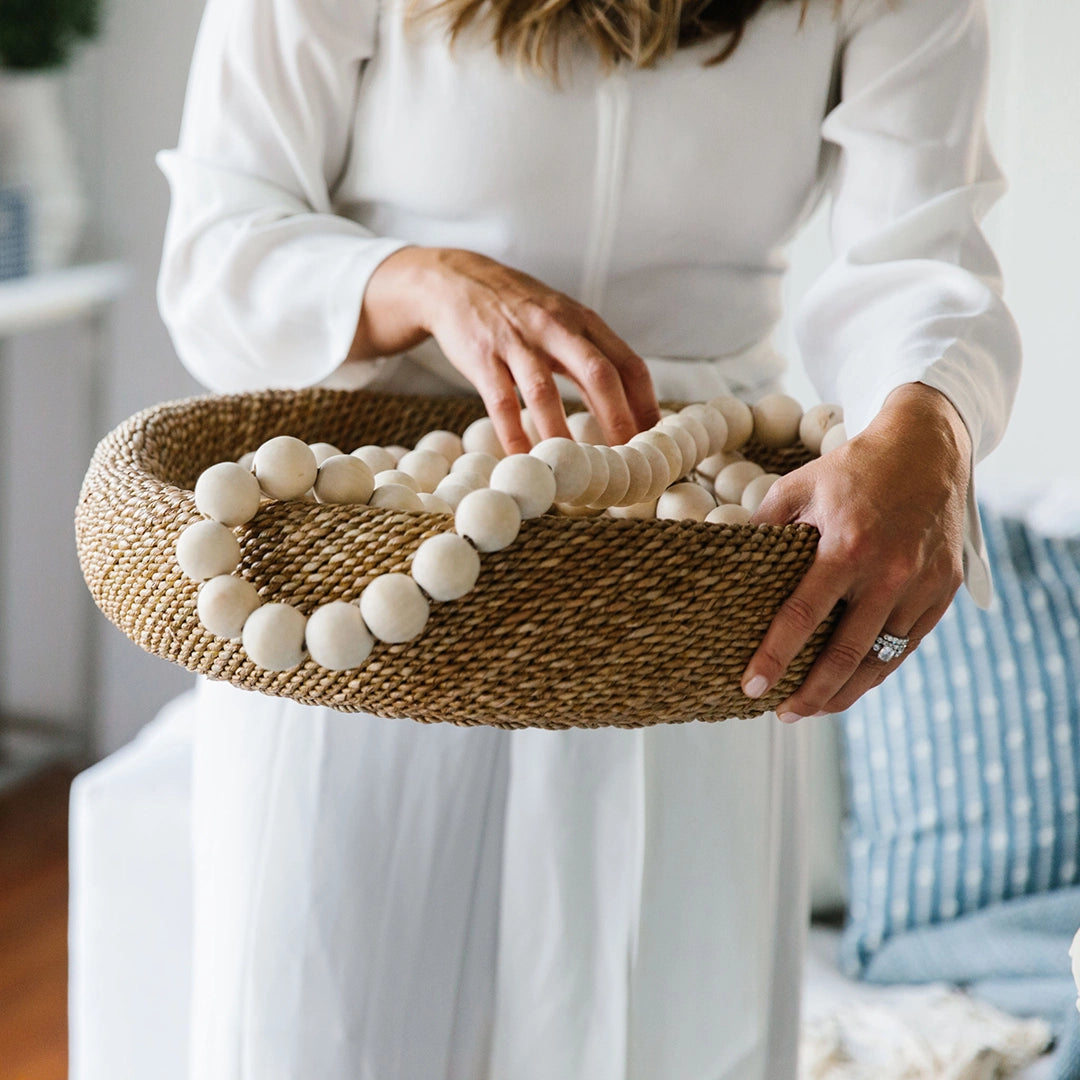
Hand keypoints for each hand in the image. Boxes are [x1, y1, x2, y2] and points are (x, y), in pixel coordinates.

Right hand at [352, 246, 659, 453]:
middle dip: (617, 419)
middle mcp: (555, 328)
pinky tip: (524, 458)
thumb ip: (591, 355)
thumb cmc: (517, 309)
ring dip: (562, 433)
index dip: (645, 404)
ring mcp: (517, 342)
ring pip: (545, 391)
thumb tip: (627, 405)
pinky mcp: (483, 358)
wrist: (455, 281)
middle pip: (598, 374)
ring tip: (574, 470)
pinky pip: (501, 402)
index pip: (628, 363)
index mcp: (583, 322)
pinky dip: (514, 434)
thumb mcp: (562, 320)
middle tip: (626, 460)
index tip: (654, 441)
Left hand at [741, 383, 971, 719]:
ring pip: (881, 659)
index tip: (751, 687)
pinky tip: (854, 683)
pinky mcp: (943, 591)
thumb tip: (727, 559)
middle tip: (783, 714)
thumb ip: (765, 525)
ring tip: (815, 708)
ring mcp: (922, 586)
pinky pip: (907, 645)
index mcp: (846, 546)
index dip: (774, 657)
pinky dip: (879, 670)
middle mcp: (888, 573)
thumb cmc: (854, 469)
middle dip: (811, 693)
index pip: (802, 616)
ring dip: (846, 691)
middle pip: (845, 654)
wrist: (929, 449)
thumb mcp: (800, 485)